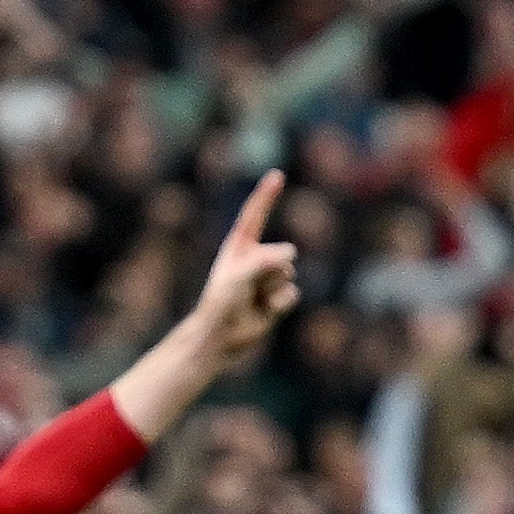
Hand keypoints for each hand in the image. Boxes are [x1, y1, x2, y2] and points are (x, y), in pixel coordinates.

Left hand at [186, 171, 300, 367]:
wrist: (221, 337)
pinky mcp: (277, 298)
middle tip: (248, 288)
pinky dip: (279, 304)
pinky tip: (263, 311)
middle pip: (280, 254)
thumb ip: (265, 259)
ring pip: (288, 274)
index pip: (255, 214)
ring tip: (253, 300)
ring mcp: (268, 278)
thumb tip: (292, 252)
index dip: (266, 195)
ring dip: (272, 288)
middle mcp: (256, 259)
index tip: (277, 175)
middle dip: (269, 270)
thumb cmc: (221, 302)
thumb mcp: (239, 275)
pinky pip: (292, 294)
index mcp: (240, 247)